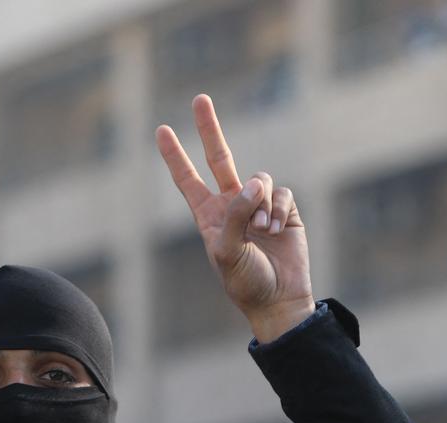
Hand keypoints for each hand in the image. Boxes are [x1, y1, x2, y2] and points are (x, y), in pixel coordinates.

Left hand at [156, 94, 314, 342]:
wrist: (279, 299)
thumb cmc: (245, 281)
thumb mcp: (227, 252)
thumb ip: (235, 215)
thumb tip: (252, 184)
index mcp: (208, 216)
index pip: (187, 179)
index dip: (175, 156)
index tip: (161, 130)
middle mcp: (231, 205)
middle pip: (219, 157)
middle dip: (209, 128)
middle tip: (200, 98)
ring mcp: (259, 205)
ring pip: (259, 178)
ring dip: (261, 201)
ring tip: (263, 230)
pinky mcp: (285, 209)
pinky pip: (281, 191)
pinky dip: (278, 208)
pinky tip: (277, 229)